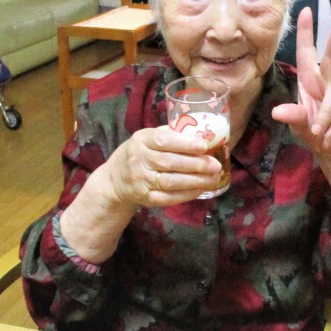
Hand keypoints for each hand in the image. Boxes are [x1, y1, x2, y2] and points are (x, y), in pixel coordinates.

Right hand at [102, 126, 222, 208]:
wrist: (115, 180)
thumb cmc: (139, 154)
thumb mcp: (147, 138)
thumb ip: (170, 134)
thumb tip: (201, 132)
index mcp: (142, 140)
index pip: (163, 141)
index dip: (185, 144)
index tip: (204, 146)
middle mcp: (139, 160)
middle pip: (170, 162)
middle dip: (196, 164)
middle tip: (215, 165)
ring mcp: (141, 181)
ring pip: (171, 182)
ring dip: (195, 181)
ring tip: (213, 177)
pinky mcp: (145, 198)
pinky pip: (168, 197)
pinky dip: (186, 194)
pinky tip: (200, 189)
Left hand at [271, 7, 330, 160]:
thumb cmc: (316, 131)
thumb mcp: (300, 125)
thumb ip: (292, 117)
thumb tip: (278, 111)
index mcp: (311, 81)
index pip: (307, 53)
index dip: (305, 32)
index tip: (306, 11)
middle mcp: (329, 81)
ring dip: (325, 115)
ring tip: (319, 131)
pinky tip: (330, 135)